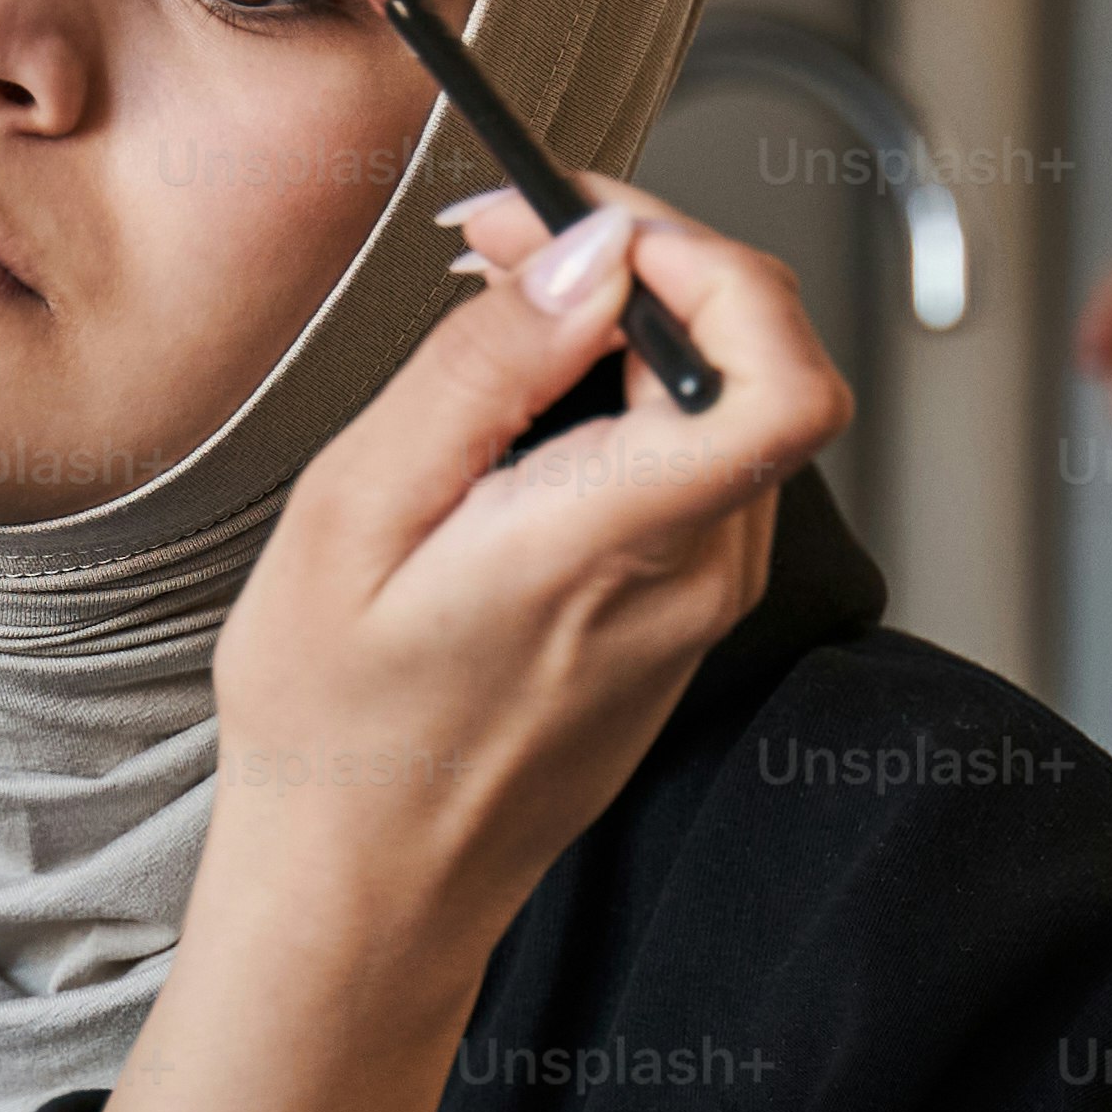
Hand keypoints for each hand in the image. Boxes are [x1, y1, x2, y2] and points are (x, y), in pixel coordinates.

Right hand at [206, 170, 852, 983]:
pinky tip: (528, 399)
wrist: (364, 888)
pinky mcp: (684, 614)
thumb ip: (485, 370)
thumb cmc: (333, 727)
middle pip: (763, 358)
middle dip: (651, 261)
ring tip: (502, 307)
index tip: (578, 223)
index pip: (778, 371)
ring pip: (733, 401)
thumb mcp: (358, 516)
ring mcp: (702, 601)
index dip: (703, 259)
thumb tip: (588, 256)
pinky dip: (632, 395)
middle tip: (508, 238)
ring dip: (639, 324)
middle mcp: (696, 575)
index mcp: (618, 545)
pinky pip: (700, 460)